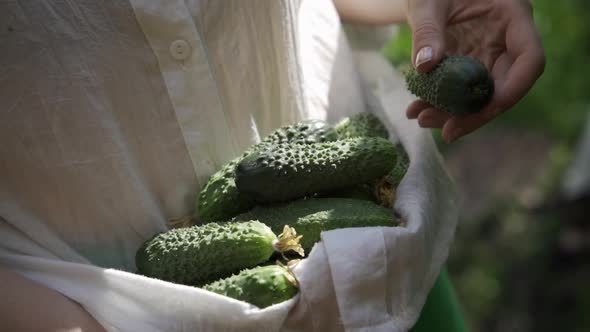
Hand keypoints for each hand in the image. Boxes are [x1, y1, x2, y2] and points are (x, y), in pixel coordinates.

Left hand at [405, 0, 544, 142]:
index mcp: (512, 16)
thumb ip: (427, 30)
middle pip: (503, 86)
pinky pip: (459, 91)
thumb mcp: (427, 2)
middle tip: (444, 130)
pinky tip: (416, 110)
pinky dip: (440, 103)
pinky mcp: (469, 65)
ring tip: (420, 118)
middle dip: (474, 112)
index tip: (486, 110)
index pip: (530, 59)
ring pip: (479, 95)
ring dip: (453, 113)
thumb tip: (424, 67)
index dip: (513, 89)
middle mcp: (506, 40)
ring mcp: (488, 55)